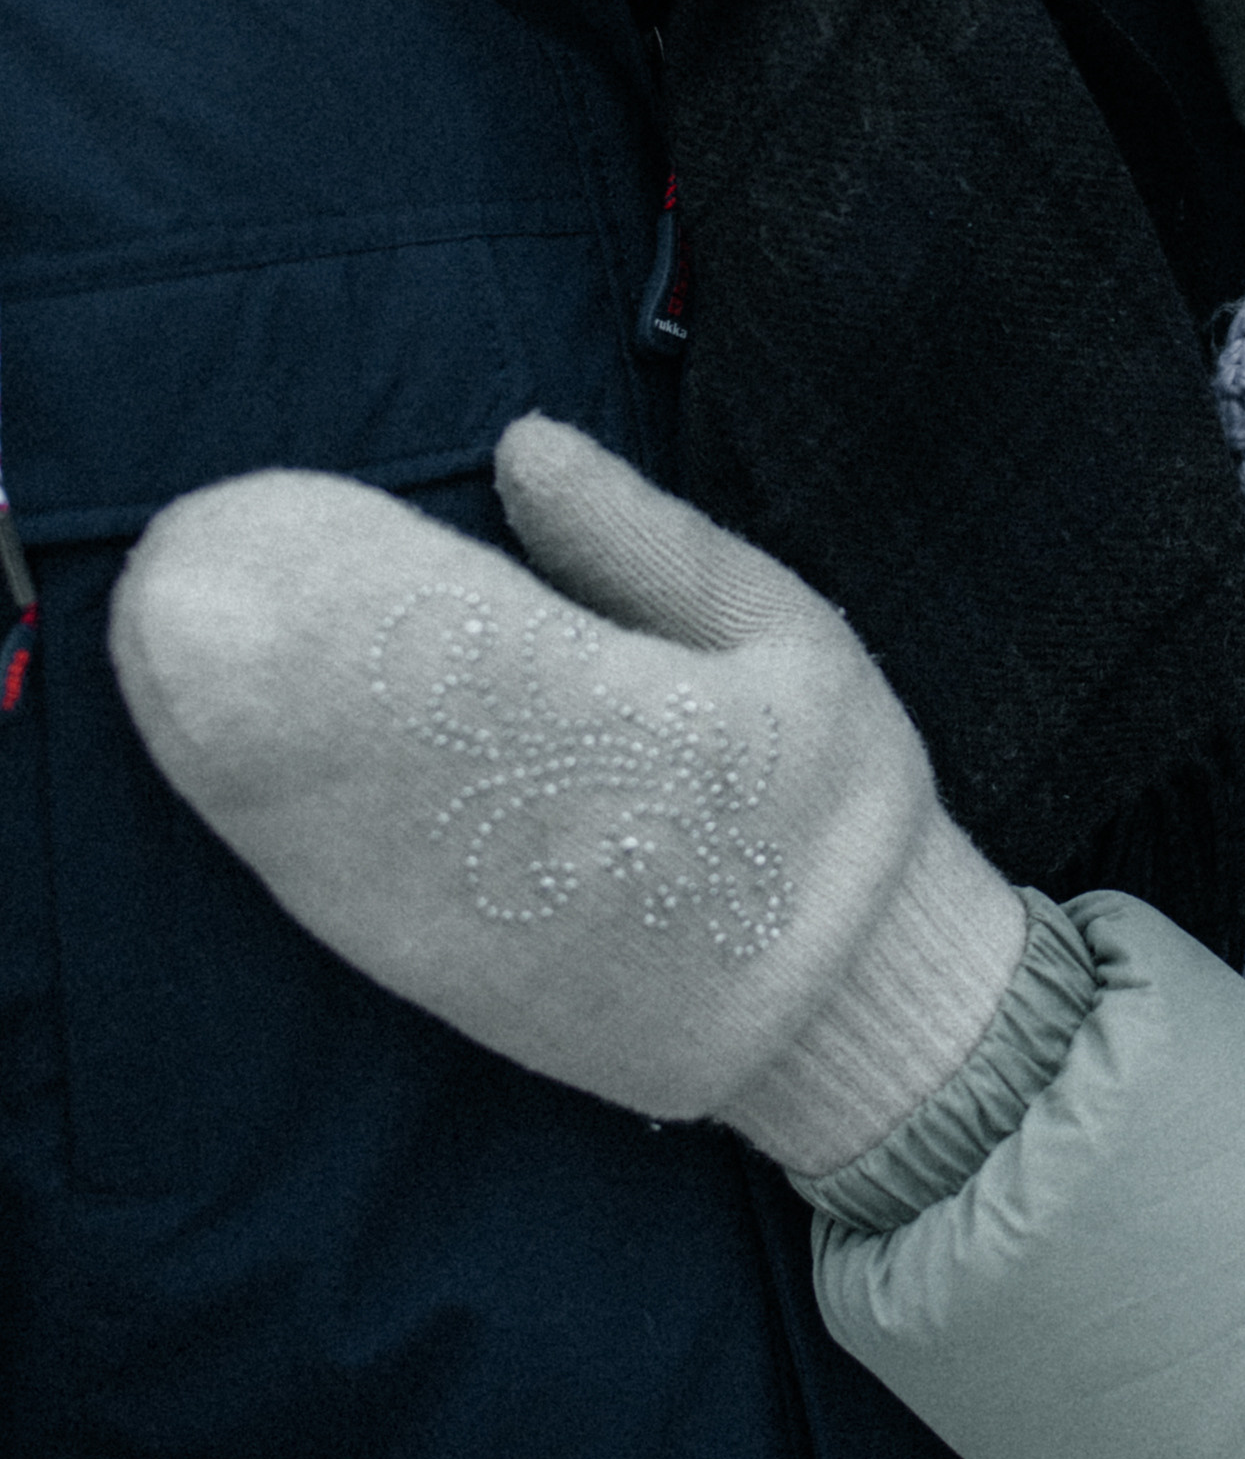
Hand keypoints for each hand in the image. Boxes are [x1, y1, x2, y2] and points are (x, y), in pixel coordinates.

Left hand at [108, 416, 1025, 1175]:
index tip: (294, 516)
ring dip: (241, 740)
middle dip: (272, 659)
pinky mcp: (450, 985)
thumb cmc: (831, 798)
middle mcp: (553, 845)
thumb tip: (521, 444)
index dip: (364, 586)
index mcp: (660, 741)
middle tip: (197, 570)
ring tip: (182, 641)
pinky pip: (335, 893)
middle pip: (368, 738)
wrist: (849, 1014)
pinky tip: (213, 751)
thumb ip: (647, 543)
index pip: (473, 647)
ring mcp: (489, 931)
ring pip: (329, 825)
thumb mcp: (786, 636)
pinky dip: (264, 819)